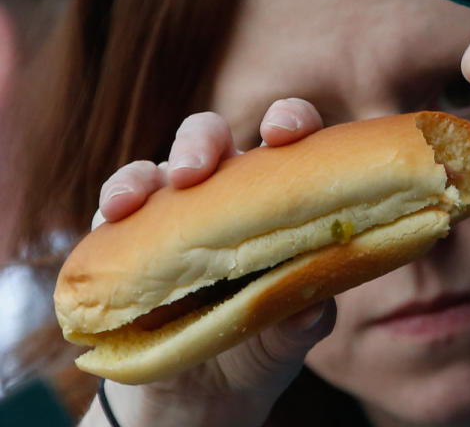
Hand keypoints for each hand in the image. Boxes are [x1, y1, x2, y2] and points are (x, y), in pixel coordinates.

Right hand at [81, 98, 328, 426]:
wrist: (205, 395)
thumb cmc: (263, 344)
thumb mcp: (293, 336)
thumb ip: (306, 316)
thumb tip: (311, 305)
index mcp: (278, 195)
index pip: (290, 140)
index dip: (290, 120)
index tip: (284, 131)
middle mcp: (224, 191)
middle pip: (212, 139)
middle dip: (202, 141)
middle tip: (196, 168)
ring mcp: (173, 212)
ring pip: (156, 169)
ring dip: (145, 174)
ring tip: (140, 196)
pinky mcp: (128, 241)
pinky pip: (114, 212)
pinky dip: (113, 205)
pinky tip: (114, 217)